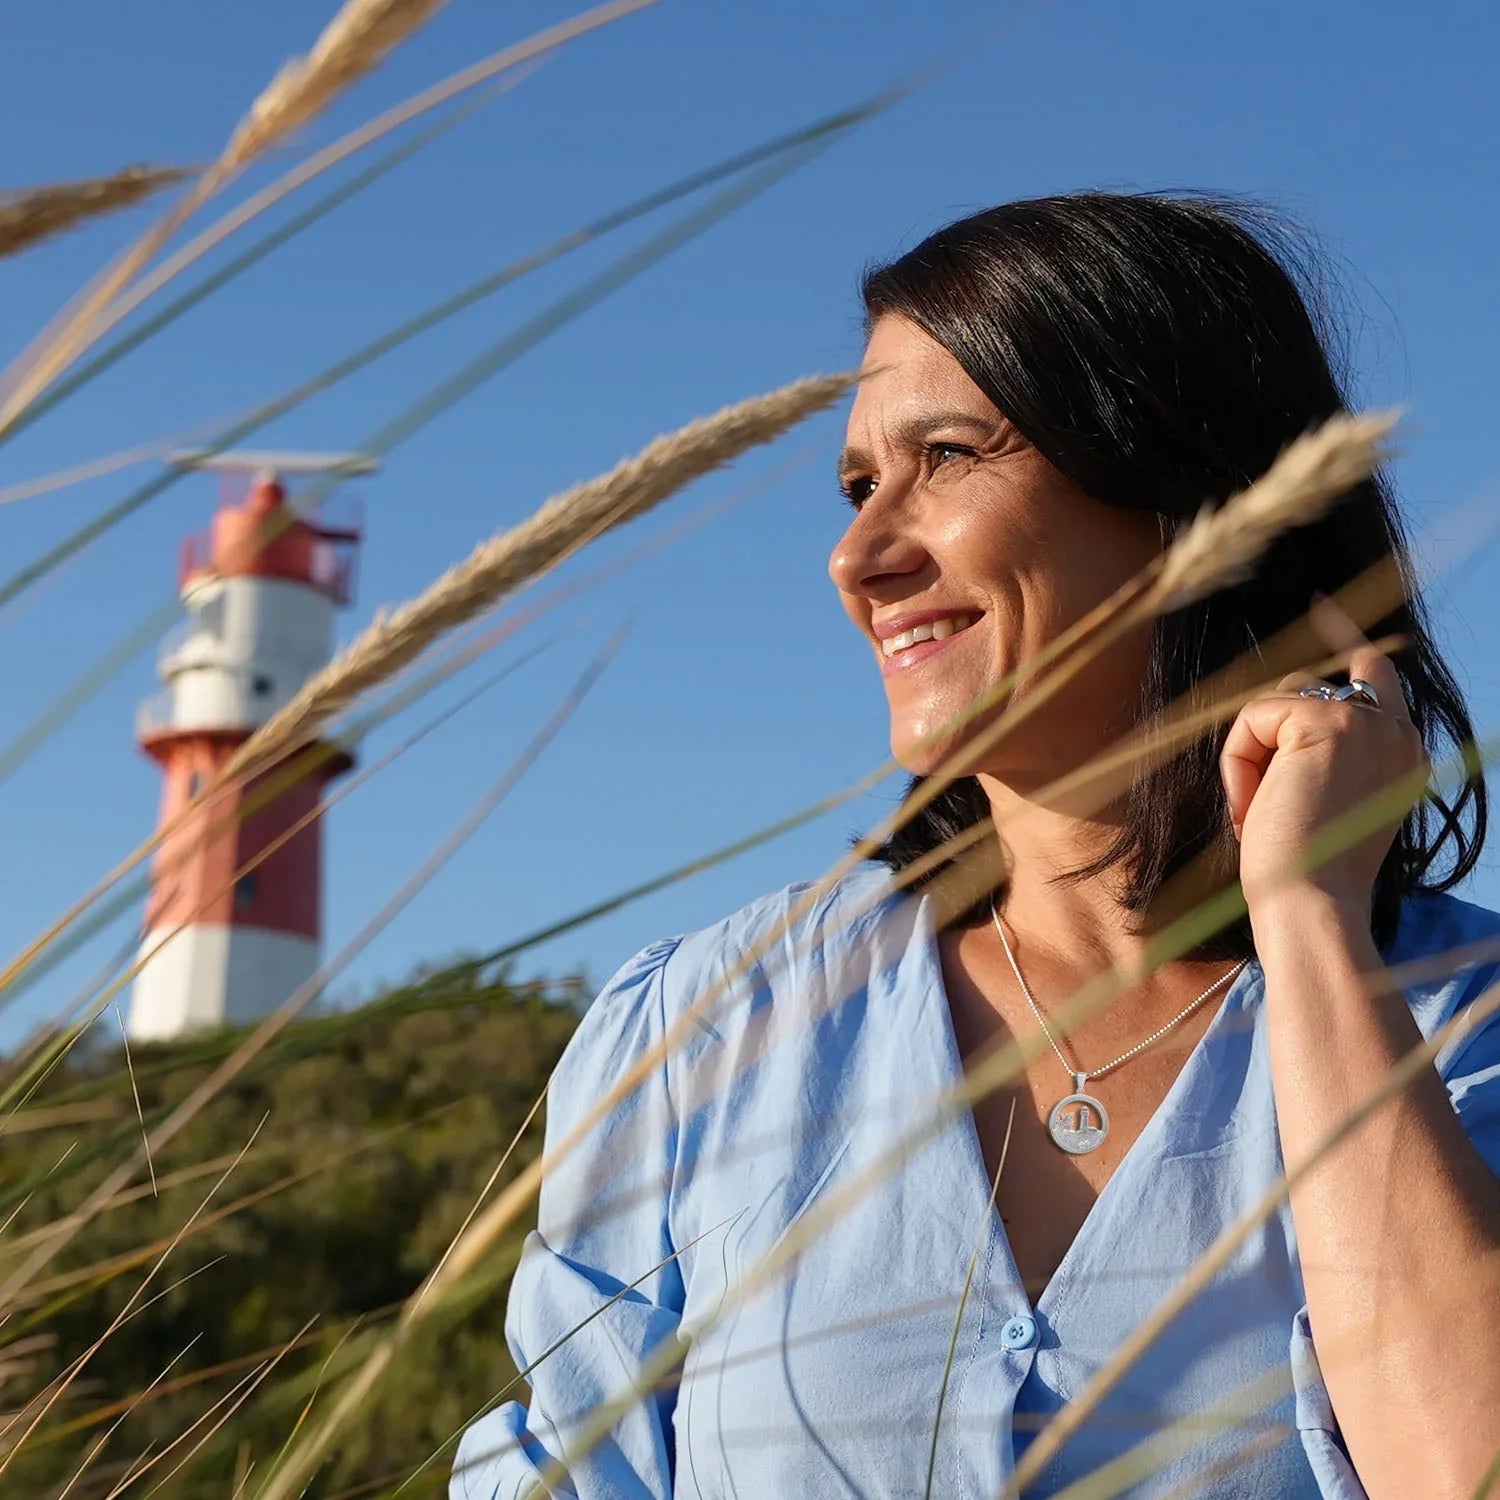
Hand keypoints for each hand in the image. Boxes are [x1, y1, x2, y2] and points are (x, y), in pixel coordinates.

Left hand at [1220, 596, 1428, 924]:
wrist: (1312, 905)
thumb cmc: (1304, 876)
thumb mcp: (1317, 807)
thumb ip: (1314, 756)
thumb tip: (1274, 714)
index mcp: (1401, 756)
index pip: (1376, 674)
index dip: (1344, 637)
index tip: (1318, 605)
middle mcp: (1397, 732)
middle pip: (1303, 688)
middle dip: (1260, 739)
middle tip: (1255, 807)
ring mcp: (1367, 723)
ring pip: (1272, 707)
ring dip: (1248, 761)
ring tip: (1259, 817)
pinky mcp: (1328, 721)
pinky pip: (1253, 717)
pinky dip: (1238, 763)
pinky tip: (1254, 807)